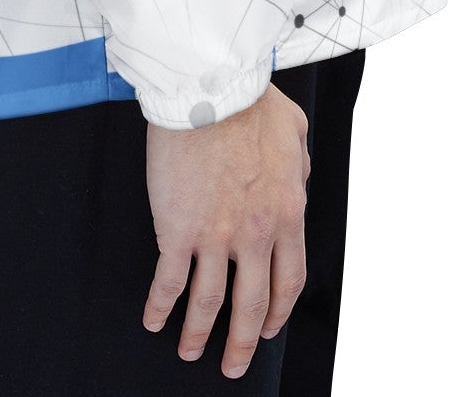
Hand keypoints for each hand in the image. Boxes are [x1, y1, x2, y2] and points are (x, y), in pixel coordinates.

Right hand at [142, 80, 311, 377]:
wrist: (208, 89)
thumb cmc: (248, 101)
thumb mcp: (293, 129)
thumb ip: (300, 162)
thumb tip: (299, 179)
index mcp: (287, 213)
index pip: (288, 280)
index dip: (277, 311)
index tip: (267, 327)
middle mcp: (256, 234)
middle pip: (252, 305)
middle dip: (242, 341)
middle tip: (233, 364)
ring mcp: (216, 236)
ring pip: (209, 303)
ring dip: (198, 334)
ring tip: (189, 352)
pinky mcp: (177, 230)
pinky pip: (169, 281)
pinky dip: (160, 306)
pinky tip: (153, 320)